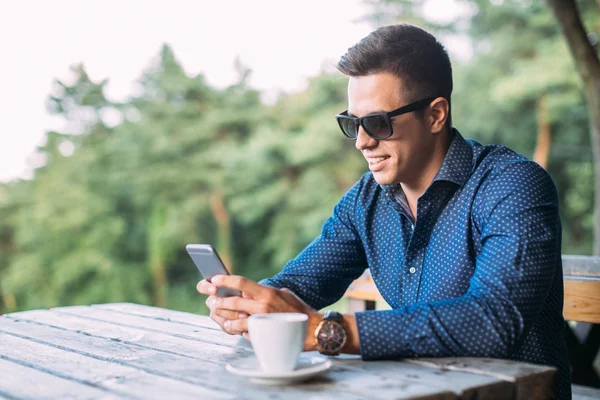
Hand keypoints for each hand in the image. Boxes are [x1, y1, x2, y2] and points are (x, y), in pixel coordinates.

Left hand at [198, 275, 318, 345]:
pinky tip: (233, 327)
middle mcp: (263, 305)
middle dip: (220, 301)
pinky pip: (244, 332)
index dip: (225, 280)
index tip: (215, 279)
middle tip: (212, 301)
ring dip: (224, 317)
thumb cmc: (299, 310)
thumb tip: (254, 289)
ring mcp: (262, 321)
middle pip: (234, 301)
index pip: (241, 282)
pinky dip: (237, 329)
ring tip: (219, 315)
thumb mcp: (284, 294)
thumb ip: (268, 292)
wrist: (313, 329)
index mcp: (268, 292)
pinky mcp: (263, 335)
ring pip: (235, 318)